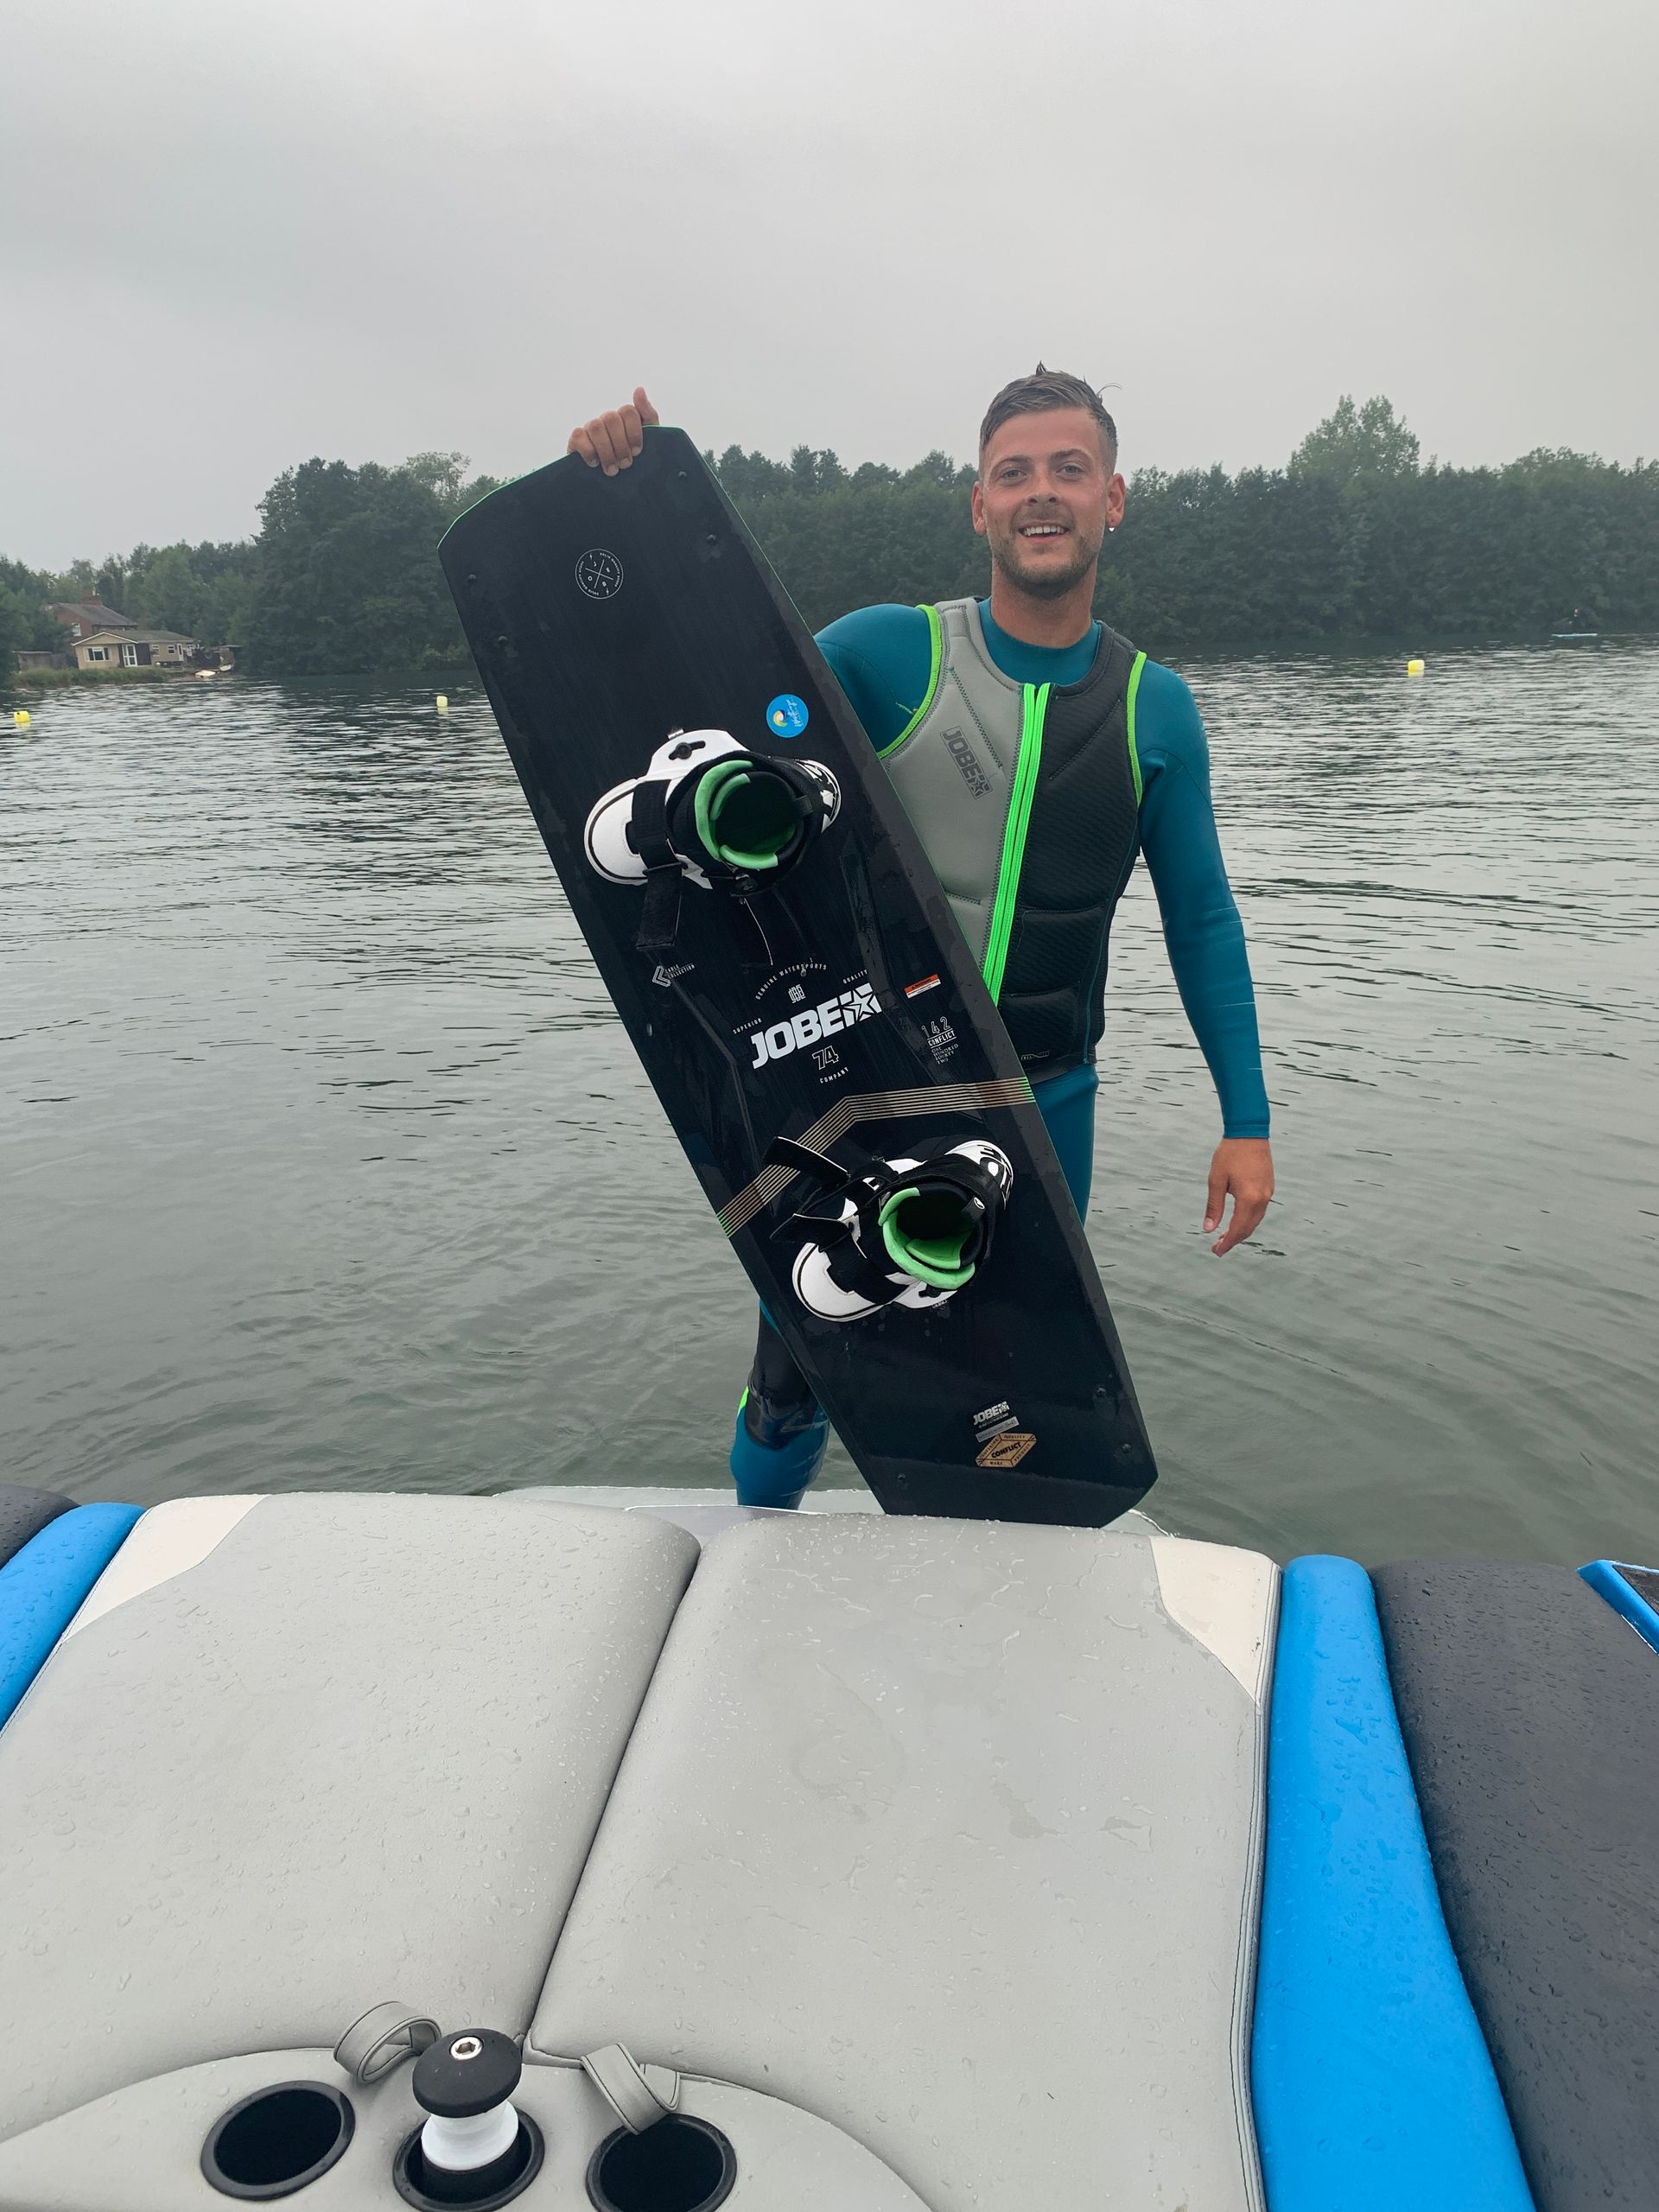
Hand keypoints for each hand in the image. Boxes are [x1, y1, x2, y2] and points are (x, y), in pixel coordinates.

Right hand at [567, 386, 659, 473]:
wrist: (617, 487)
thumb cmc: (635, 462)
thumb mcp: (649, 441)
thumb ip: (648, 415)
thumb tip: (639, 389)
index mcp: (624, 418)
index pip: (628, 411)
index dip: (634, 432)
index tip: (638, 452)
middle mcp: (607, 420)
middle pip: (612, 418)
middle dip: (621, 445)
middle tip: (625, 465)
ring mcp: (590, 428)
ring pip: (596, 426)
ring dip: (606, 451)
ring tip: (612, 470)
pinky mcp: (576, 439)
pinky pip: (578, 436)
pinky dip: (588, 451)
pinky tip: (595, 464)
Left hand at [1204, 1138, 1273, 1255]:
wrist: (1249, 1132)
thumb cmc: (1229, 1153)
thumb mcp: (1216, 1180)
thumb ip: (1214, 1206)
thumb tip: (1208, 1229)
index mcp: (1249, 1198)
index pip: (1238, 1229)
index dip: (1227, 1243)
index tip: (1216, 1252)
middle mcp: (1262, 1198)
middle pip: (1248, 1228)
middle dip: (1233, 1240)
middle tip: (1217, 1249)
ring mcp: (1268, 1192)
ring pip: (1255, 1220)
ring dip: (1241, 1231)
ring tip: (1224, 1237)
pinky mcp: (1269, 1186)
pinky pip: (1259, 1210)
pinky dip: (1248, 1220)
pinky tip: (1237, 1220)